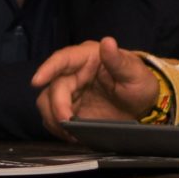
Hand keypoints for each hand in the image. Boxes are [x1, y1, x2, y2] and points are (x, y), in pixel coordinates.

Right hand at [32, 36, 163, 139]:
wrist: (142, 106)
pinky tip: (71, 136)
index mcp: (88, 57)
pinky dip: (57, 128)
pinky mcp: (69, 109)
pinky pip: (53, 117)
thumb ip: (119, 61)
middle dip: (56, 106)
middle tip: (68, 123)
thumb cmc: (139, 84)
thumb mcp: (135, 74)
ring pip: (47, 102)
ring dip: (53, 119)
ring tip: (69, 133)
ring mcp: (69, 91)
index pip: (63, 59)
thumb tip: (107, 42)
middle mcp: (74, 72)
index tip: (36, 81)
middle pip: (53, 87)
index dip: (48, 68)